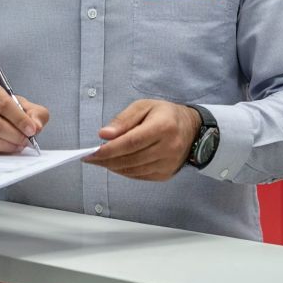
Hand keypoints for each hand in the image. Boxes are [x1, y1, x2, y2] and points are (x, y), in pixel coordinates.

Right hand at [0, 79, 49, 154]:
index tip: (31, 130)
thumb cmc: (4, 110)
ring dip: (8, 145)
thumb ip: (35, 113)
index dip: (20, 119)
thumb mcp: (23, 106)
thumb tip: (36, 126)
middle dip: (15, 135)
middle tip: (26, 141)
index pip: (4, 104)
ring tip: (18, 145)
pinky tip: (5, 149)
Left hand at [84, 99, 200, 180]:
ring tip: (101, 160)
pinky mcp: (166, 174)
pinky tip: (116, 164)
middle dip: (106, 160)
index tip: (91, 152)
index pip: (131, 142)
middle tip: (90, 157)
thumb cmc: (165, 114)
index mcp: (163, 127)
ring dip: (113, 167)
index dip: (109, 149)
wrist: (191, 129)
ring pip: (133, 170)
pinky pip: (139, 176)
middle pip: (130, 159)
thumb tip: (104, 135)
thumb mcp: (144, 106)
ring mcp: (168, 164)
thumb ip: (123, 120)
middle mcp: (169, 147)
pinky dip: (124, 171)